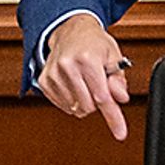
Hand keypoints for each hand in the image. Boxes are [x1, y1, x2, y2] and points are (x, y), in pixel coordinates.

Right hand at [36, 14, 131, 142]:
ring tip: (85, 83)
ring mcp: (53, 73)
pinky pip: (62, 105)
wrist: (70, 31)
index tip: (120, 133)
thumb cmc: (94, 44)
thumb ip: (118, 80)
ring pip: (75, 108)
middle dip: (97, 101)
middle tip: (98, 86)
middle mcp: (67, 65)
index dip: (114, 118)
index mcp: (88, 58)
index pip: (103, 97)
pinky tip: (74, 86)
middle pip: (89, 106)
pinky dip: (72, 101)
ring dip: (84, 101)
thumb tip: (120, 98)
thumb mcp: (114, 57)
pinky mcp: (44, 80)